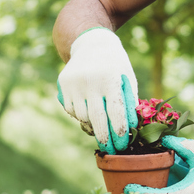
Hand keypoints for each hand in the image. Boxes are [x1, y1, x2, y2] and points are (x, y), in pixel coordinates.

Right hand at [56, 28, 137, 153]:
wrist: (92, 43)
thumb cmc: (116, 65)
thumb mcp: (128, 78)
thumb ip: (129, 102)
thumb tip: (130, 129)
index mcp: (110, 78)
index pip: (115, 112)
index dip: (119, 131)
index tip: (123, 145)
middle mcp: (90, 80)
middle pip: (96, 118)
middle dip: (105, 138)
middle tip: (112, 150)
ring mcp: (74, 82)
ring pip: (82, 116)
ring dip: (92, 126)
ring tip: (102, 129)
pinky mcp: (63, 84)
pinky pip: (72, 109)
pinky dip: (81, 115)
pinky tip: (89, 112)